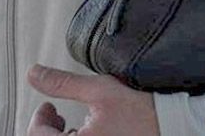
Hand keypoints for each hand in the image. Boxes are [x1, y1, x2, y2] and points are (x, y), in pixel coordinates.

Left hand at [26, 64, 159, 135]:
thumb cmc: (139, 110)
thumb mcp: (99, 90)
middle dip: (45, 129)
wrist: (170, 124)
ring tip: (70, 125)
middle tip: (54, 114)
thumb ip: (63, 83)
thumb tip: (34, 74)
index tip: (48, 105)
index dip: (39, 117)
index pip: (37, 135)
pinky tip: (87, 133)